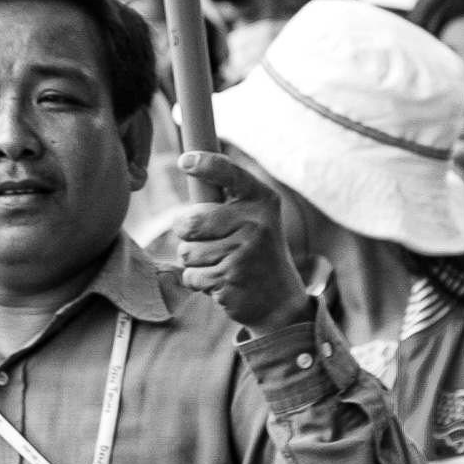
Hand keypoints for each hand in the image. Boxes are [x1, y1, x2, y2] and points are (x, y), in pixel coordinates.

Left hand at [173, 150, 312, 332]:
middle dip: (186, 233)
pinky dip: (199, 282)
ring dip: (196, 262)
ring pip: (187, 252)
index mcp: (261, 200)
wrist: (279, 301)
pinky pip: (191, 276)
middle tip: (205, 240)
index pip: (229, 172)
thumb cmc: (255, 253)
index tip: (184, 161)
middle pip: (189, 221)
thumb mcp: (253, 219)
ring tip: (222, 264)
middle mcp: (255, 222)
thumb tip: (187, 164)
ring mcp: (244, 250)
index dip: (203, 164)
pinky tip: (223, 282)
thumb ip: (225, 200)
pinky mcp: (231, 277)